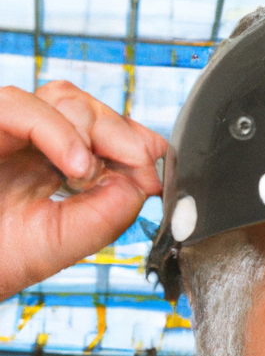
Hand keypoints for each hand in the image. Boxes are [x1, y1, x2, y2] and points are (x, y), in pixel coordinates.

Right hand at [0, 80, 166, 301]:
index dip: (135, 140)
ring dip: (96, 131)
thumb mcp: (67, 240)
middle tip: (143, 166)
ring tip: (94, 173)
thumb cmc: (1, 257)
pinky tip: (78, 166)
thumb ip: (109, 213)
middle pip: (90, 109)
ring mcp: (8, 129)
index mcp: (53, 164)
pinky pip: (22, 106)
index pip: (104, 132)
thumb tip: (144, 183)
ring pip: (63, 98)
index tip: (157, 167)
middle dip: (124, 136)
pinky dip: (59, 132)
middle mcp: (32, 141)